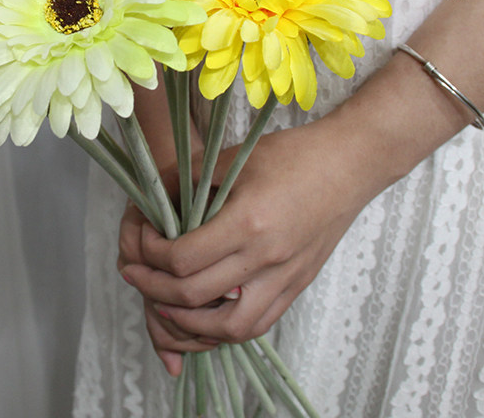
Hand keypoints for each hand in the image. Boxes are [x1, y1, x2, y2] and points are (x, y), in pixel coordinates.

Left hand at [118, 114, 383, 370]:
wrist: (350, 165)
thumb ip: (188, 177)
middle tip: (134, 273)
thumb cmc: (293, 154)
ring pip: (227, 327)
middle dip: (153, 289)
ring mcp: (285, 278)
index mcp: (248, 223)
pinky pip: (256, 324)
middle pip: (195, 297)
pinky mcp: (297, 286)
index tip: (141, 239)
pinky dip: (223, 329)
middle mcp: (266, 259)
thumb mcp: (234, 156)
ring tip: (162, 305)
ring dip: (186, 323)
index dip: (151, 255)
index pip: (183, 260)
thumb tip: (152, 195)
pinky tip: (203, 315)